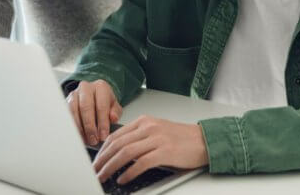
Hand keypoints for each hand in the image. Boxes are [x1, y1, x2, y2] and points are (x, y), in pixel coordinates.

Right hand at [66, 80, 121, 145]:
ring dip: (80, 128)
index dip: (102, 122)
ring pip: (74, 111)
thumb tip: (113, 118)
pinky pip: (67, 115)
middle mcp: (86, 87)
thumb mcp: (114, 106)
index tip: (103, 136)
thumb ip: (116, 112)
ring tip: (86, 140)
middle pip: (86, 107)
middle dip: (90, 127)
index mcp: (100, 87)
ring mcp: (74, 94)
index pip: (101, 105)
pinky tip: (78, 136)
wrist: (93, 97)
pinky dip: (72, 127)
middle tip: (94, 140)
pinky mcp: (65, 102)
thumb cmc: (105, 103)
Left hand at [93, 115, 208, 184]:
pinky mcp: (165, 152)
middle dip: (102, 159)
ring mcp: (157, 139)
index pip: (116, 135)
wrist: (204, 140)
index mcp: (145, 122)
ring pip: (126, 153)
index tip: (96, 160)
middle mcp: (149, 128)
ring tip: (103, 176)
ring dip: (111, 167)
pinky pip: (141, 163)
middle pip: (118, 144)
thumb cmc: (182, 138)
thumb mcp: (157, 131)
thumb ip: (140, 137)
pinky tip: (123, 179)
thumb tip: (119, 152)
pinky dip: (129, 172)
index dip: (102, 149)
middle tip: (95, 171)